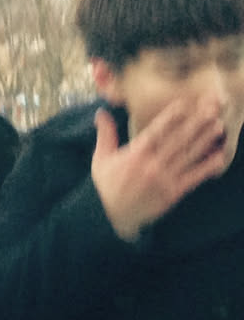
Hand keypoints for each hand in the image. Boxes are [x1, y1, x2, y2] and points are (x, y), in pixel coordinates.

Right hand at [91, 99, 227, 239]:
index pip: (156, 131)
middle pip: (177, 140)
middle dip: (195, 124)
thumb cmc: (105, 185)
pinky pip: (193, 177)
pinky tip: (218, 156)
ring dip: (204, 140)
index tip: (184, 104)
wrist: (108, 216)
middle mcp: (151, 165)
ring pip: (188, 156)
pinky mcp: (172, 193)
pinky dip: (206, 167)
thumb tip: (101, 112)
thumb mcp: (101, 158)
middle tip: (210, 110)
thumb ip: (105, 134)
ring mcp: (163, 179)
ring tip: (217, 127)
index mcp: (134, 155)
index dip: (170, 117)